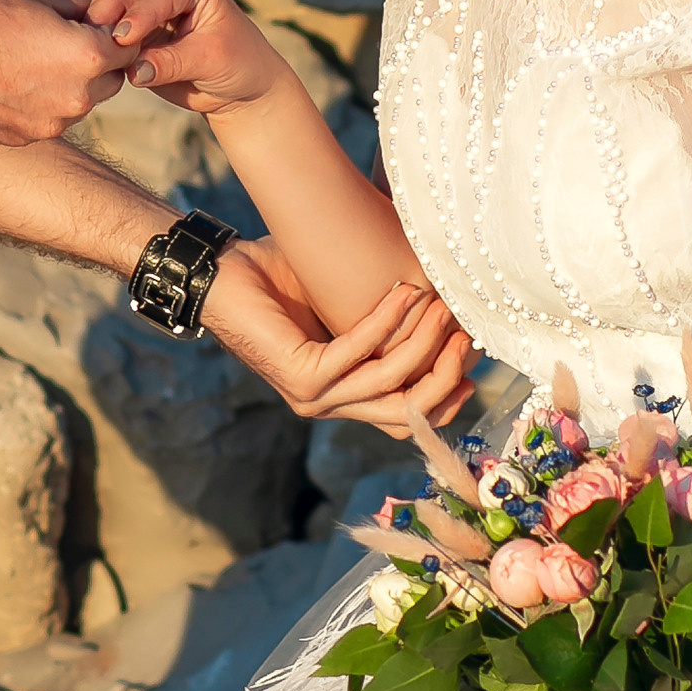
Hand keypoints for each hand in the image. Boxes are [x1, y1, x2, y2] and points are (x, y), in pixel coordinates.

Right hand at [0, 0, 137, 145]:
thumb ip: (74, 4)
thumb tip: (96, 8)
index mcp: (87, 56)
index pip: (129, 48)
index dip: (116, 33)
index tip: (96, 24)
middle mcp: (77, 97)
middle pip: (111, 81)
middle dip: (98, 61)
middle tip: (65, 40)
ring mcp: (50, 123)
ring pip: (80, 103)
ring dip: (70, 85)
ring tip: (32, 60)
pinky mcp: (24, 137)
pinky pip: (49, 119)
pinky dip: (41, 102)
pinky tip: (11, 81)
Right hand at [83, 0, 283, 115]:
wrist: (237, 87)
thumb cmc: (237, 63)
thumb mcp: (210, 60)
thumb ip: (171, 63)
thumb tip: (134, 72)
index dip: (139, 15)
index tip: (122, 38)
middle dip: (106, 18)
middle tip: (90, 44)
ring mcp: (140, 7)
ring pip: (107, 15)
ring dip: (94, 34)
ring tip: (83, 55)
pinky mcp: (127, 33)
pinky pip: (104, 38)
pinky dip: (94, 47)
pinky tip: (83, 62)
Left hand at [202, 238, 475, 435]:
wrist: (217, 274)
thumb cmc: (276, 280)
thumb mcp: (342, 303)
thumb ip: (384, 316)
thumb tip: (441, 295)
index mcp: (341, 394)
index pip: (407, 416)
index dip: (446, 392)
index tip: (473, 353)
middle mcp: (328, 405)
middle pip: (407, 411)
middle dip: (446, 374)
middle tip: (468, 333)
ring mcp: (312, 397)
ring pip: (388, 383)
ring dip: (423, 342)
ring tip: (443, 305)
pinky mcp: (299, 375)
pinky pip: (357, 354)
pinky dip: (386, 323)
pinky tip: (404, 292)